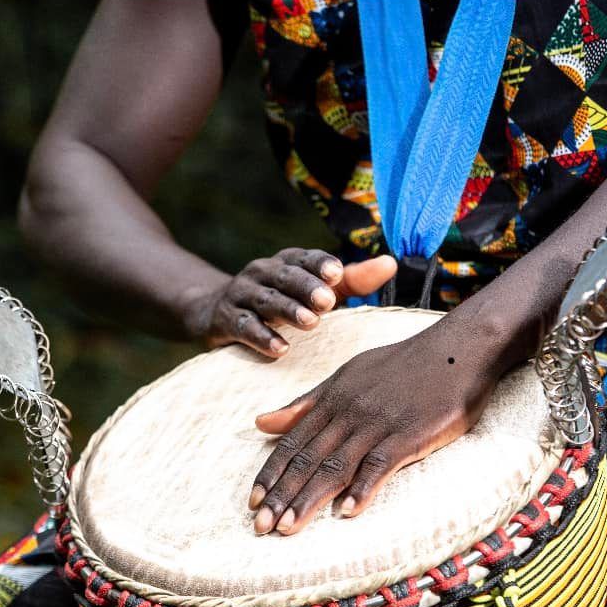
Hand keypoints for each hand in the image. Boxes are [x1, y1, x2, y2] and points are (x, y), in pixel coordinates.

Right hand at [182, 249, 396, 357]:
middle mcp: (263, 272)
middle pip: (286, 276)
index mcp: (287, 261)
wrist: (215, 311)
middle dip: (306, 287)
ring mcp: (241, 294)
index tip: (338, 273)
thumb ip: (352, 279)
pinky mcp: (225, 318)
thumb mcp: (314, 288)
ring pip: (266, 300)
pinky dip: (261, 337)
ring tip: (311, 323)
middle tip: (329, 301)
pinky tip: (280, 349)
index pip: (305, 257)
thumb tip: (392, 264)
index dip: (320, 263)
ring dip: (288, 310)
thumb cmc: (280, 300)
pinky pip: (243, 326)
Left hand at [248, 316, 506, 534]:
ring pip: (336, 465)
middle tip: (261, 526)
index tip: (252, 502)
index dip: (271, 473)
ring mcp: (378, 423)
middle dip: (281, 494)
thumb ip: (305, 404)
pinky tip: (347, 512)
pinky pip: (381, 464)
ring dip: (310, 498)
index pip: (292, 442)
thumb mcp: (347, 376)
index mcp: (332, 399)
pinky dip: (363, 489)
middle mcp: (349, 412)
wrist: (458, 350)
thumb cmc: (403, 365)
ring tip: (289, 527)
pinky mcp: (409, 434)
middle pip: (308, 458)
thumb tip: (260, 422)